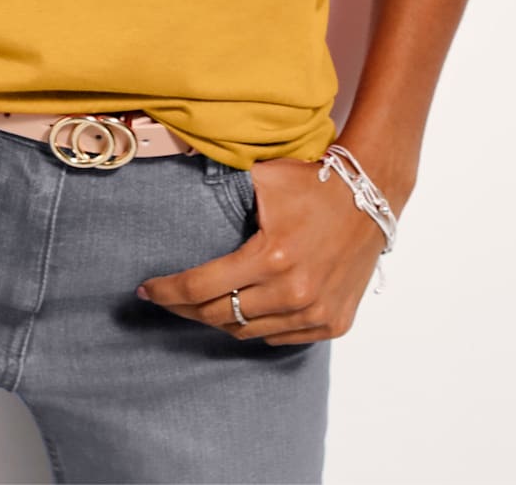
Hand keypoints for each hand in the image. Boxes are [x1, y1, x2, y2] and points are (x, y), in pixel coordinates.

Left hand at [135, 156, 386, 342]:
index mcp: (271, 257)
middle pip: (219, 316)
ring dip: (219, 320)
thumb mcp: (263, 178)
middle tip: (166, 299)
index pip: (201, 288)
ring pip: (249, 332)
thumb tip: (179, 182)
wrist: (370, 196)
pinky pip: (280, 336)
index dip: (168, 292)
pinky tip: (243, 310)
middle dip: (184, 309)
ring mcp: (316, 313)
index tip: (146, 290)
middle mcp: (293, 293)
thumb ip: (223, 187)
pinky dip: (258, 326)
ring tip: (200, 305)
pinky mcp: (334, 323)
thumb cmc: (313, 181)